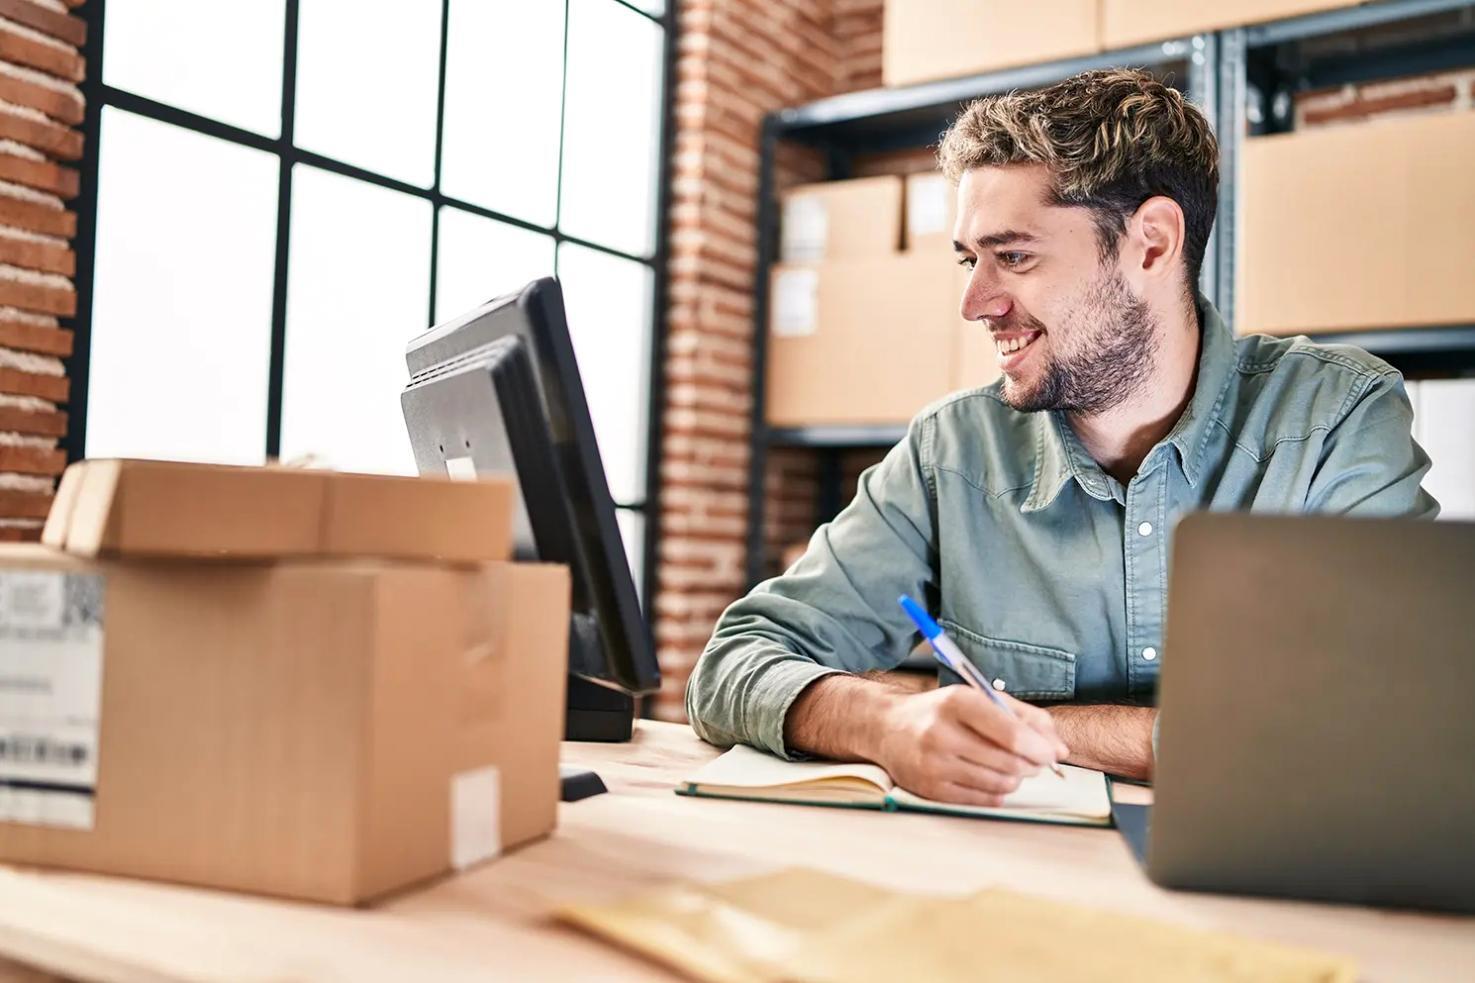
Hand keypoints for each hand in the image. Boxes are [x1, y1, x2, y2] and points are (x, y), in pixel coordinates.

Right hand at [874, 686, 1069, 805]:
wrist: (887, 728)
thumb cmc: (940, 712)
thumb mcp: (977, 699)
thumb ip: (1024, 716)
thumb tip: (1060, 748)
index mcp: (957, 703)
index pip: (1012, 734)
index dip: (1041, 748)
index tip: (1052, 753)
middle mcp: (941, 733)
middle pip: (1010, 762)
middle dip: (1032, 765)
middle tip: (1034, 761)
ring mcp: (934, 764)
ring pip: (1000, 783)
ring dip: (1015, 778)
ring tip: (1009, 766)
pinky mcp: (929, 789)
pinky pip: (982, 799)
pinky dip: (996, 792)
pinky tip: (990, 778)